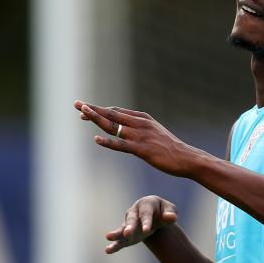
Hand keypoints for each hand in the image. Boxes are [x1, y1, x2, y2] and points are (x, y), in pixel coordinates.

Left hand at [73, 100, 202, 176]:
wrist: (186, 158)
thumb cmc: (170, 148)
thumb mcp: (155, 132)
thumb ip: (140, 128)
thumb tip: (128, 128)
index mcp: (142, 118)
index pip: (116, 111)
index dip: (99, 110)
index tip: (85, 110)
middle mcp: (140, 124)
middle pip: (111, 114)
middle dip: (93, 109)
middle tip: (77, 104)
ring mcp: (140, 136)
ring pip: (114, 126)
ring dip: (97, 119)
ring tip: (82, 115)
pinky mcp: (142, 149)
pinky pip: (121, 145)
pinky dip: (108, 142)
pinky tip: (96, 139)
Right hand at [104, 195, 178, 254]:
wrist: (155, 214)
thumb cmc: (163, 211)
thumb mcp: (169, 210)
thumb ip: (170, 213)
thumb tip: (171, 218)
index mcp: (145, 204)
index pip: (146, 214)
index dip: (146, 222)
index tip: (146, 231)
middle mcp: (134, 213)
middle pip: (132, 220)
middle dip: (130, 226)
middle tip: (127, 233)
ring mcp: (129, 224)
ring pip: (122, 229)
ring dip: (117, 233)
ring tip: (108, 237)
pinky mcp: (126, 236)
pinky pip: (120, 240)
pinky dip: (114, 245)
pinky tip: (108, 250)